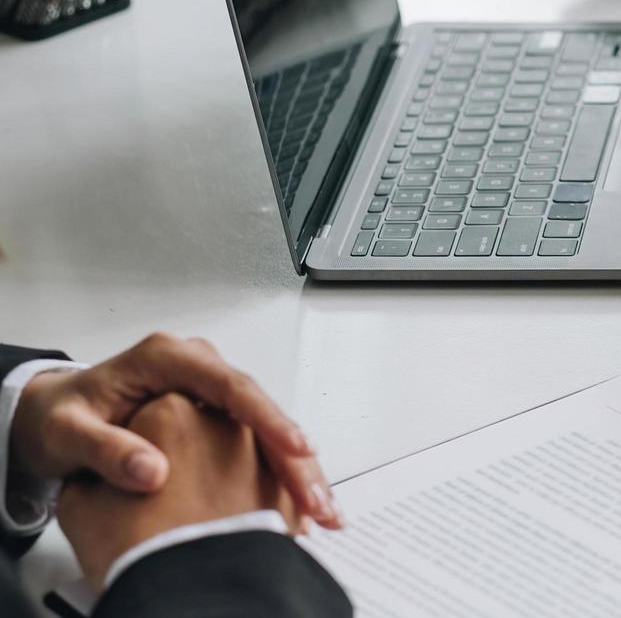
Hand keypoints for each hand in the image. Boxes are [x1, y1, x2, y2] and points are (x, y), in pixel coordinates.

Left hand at [10, 333, 337, 527]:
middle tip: (317, 498)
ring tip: (320, 508)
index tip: (295, 448)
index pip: (230, 386)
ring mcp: (210, 391)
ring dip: (297, 467)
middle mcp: (197, 367)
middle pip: (261, 408)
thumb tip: (151, 470)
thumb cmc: (60, 418)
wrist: (54, 418)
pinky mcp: (216, 416)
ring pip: (267, 426)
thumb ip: (105, 449)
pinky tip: (298, 502)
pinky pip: (257, 441)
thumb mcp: (67, 433)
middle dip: (296, 454)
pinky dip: (281, 472)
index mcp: (167, 358)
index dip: (268, 419)